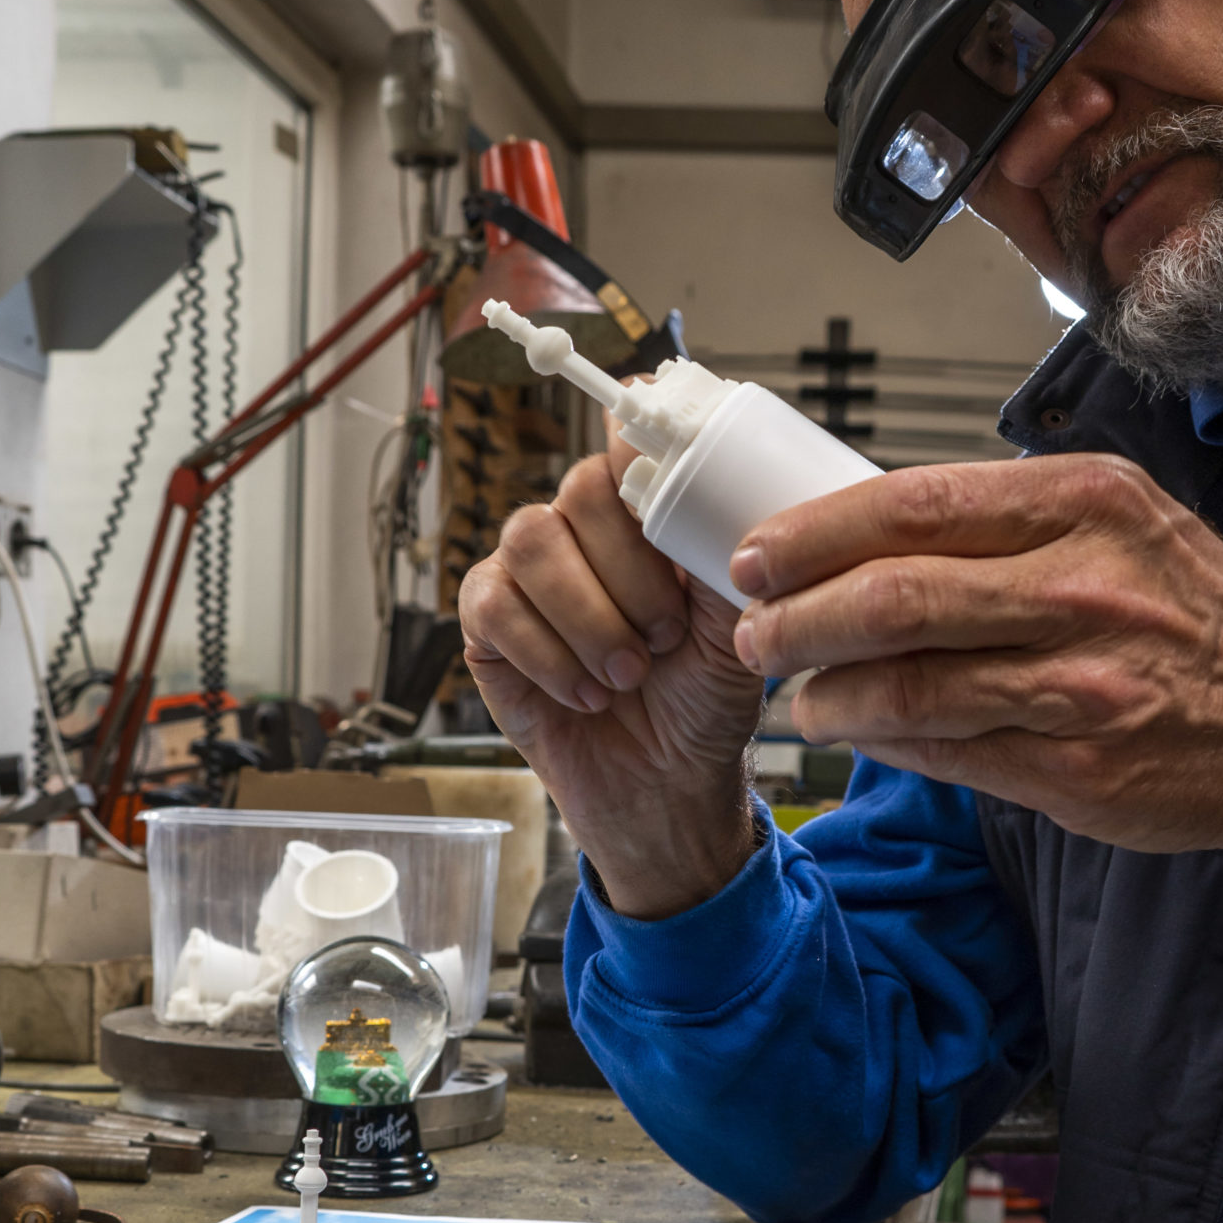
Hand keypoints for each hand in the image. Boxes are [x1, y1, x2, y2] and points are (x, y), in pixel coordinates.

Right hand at [459, 434, 763, 916]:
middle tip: (663, 638)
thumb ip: (719, 556)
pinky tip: (582, 691)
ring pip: (532, 542)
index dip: (637, 442)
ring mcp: (528, 572)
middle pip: (581, 489)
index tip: (661, 479)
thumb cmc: (703, 704)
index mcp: (647, 515)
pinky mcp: (486, 623)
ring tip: (627, 674)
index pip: (627, 436)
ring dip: (588, 616)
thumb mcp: (736, 630)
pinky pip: (497, 607)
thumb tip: (719, 499)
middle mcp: (582, 529)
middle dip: (629, 572)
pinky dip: (547, 655)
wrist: (666, 786)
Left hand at [728, 453, 1222, 865]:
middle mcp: (1084, 588)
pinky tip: (862, 734)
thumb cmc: (1207, 615)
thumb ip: (1012, 524)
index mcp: (1087, 503)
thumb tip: (872, 533)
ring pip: (905, 688)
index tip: (757, 553)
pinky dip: (886, 745)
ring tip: (799, 695)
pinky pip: (946, 753)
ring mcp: (1081, 686)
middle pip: (892, 598)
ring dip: (827, 696)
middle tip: (755, 630)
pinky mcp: (1077, 770)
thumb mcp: (1126, 524)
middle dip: (795, 620)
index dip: (813, 534)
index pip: (913, 505)